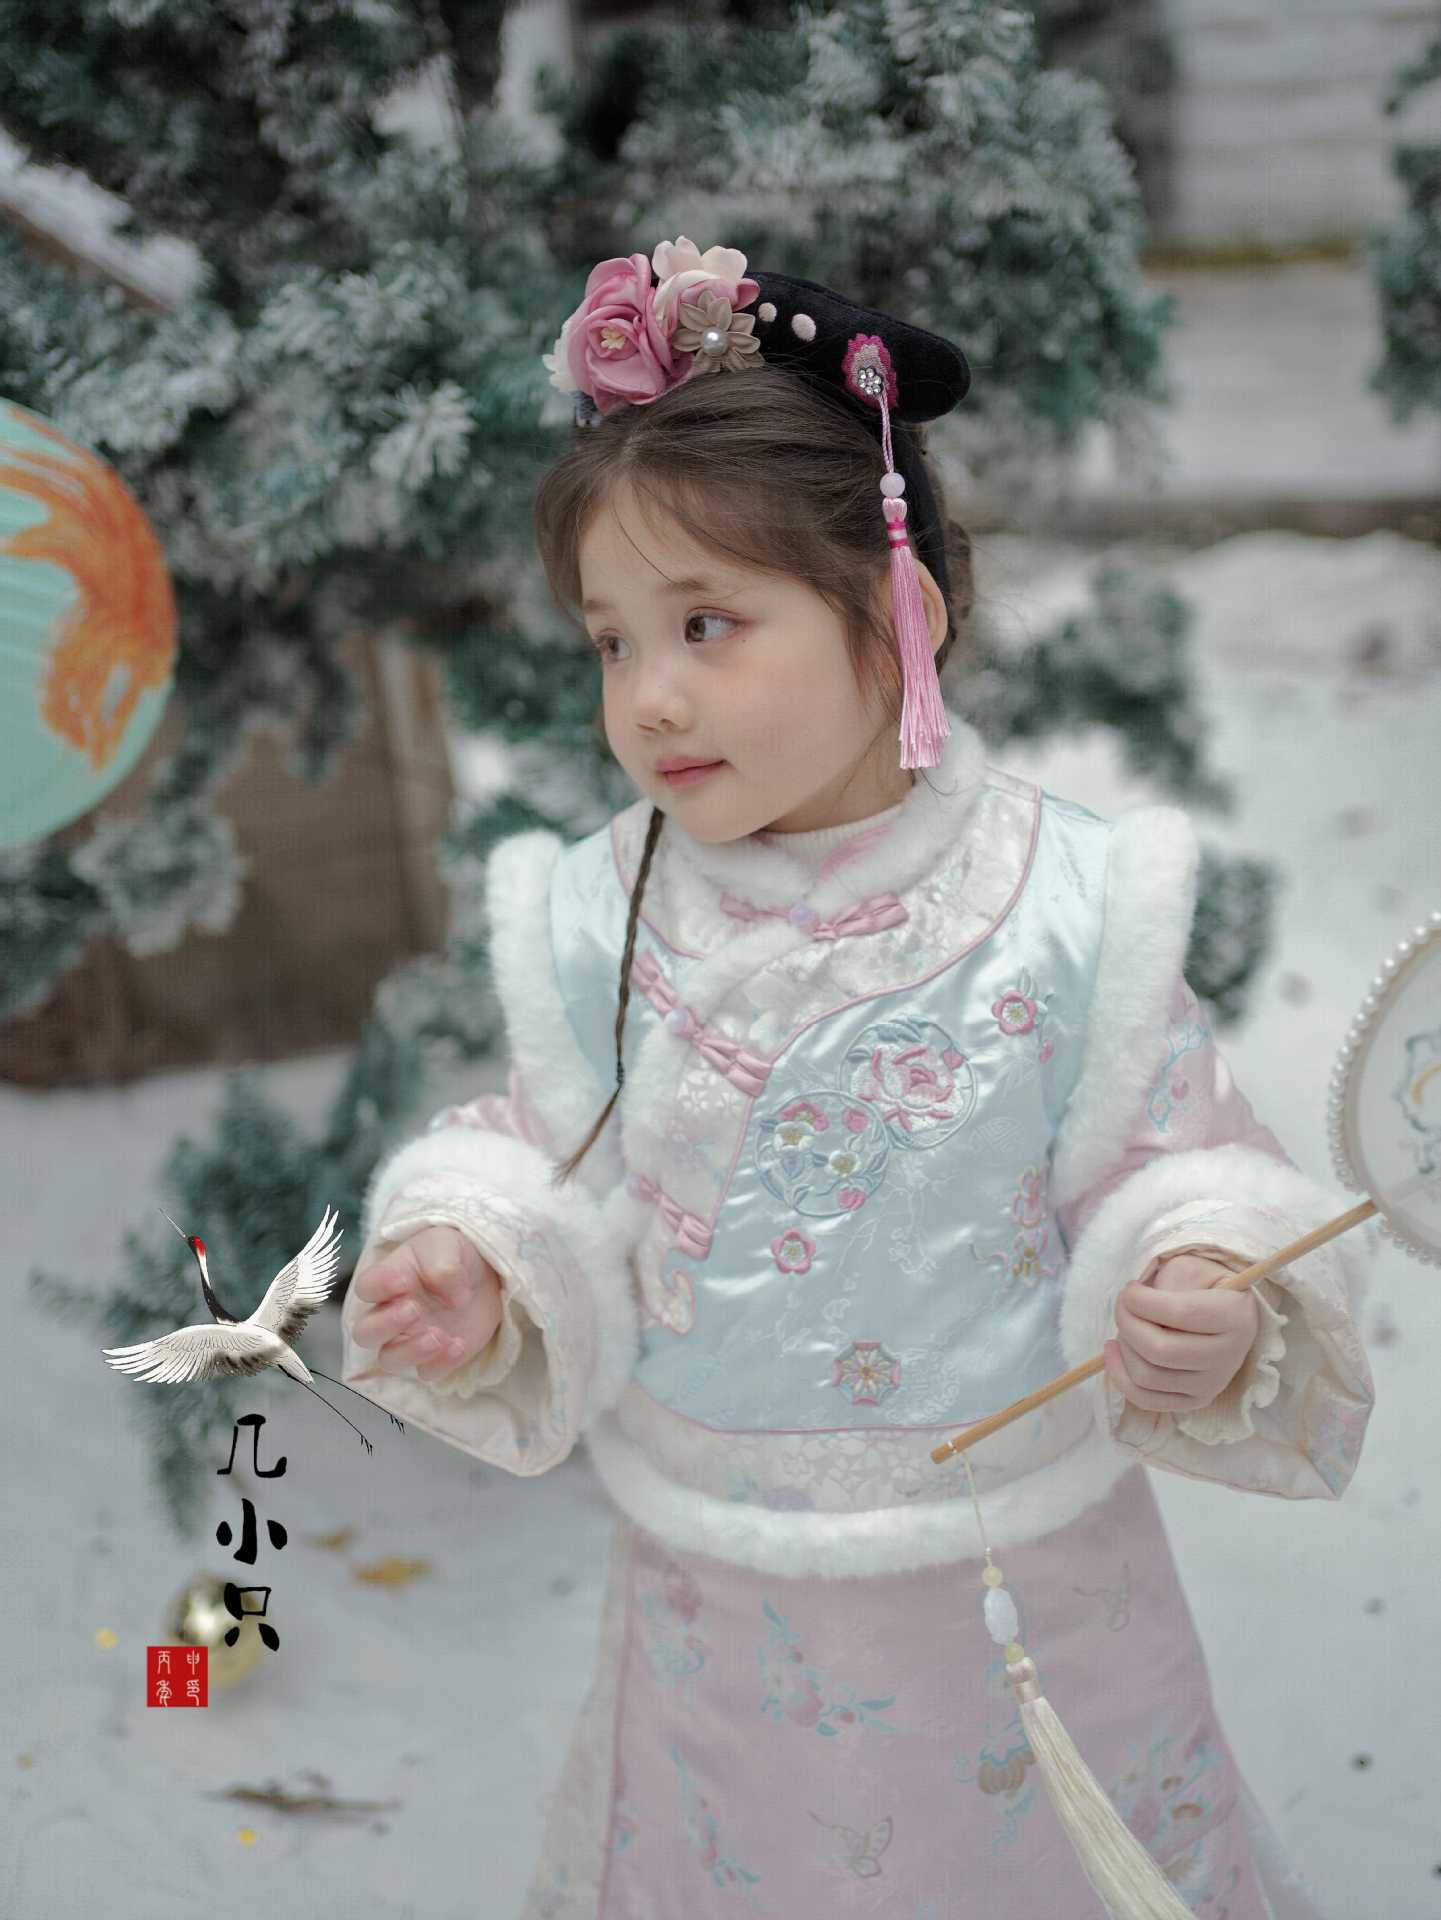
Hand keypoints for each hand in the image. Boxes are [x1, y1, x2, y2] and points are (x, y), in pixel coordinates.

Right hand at [348, 1226, 503, 1382]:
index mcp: (389, 1279)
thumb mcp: (449, 1245)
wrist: (483, 1276)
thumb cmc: (454, 1254)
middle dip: (385, 1325)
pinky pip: (428, 1371)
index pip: (366, 1287)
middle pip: (365, 1333)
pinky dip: (441, 1363)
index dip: (378, 1287)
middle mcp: (392, 1313)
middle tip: (413, 1310)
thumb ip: (444, 1265)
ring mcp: (411, 1338)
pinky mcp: (435, 1357)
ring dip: (410, 1351)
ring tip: (438, 1335)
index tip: (404, 1281)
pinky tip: (460, 1344)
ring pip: (390, 1359)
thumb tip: (452, 1296)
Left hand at [1102, 1252, 1258, 1414]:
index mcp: (1235, 1317)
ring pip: (1148, 1376)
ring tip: (1124, 1327)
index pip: (1180, 1313)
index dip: (1143, 1301)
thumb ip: (1166, 1285)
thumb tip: (1135, 1307)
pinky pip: (1147, 1399)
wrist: (1226, 1313)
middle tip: (1122, 1305)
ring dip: (1124, 1347)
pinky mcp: (1196, 1400)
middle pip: (1160, 1350)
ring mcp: (1213, 1384)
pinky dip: (1121, 1376)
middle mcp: (1229, 1357)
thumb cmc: (1204, 1286)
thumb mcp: (1189, 1269)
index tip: (1130, 1288)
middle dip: (1127, 1323)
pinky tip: (1115, 1351)